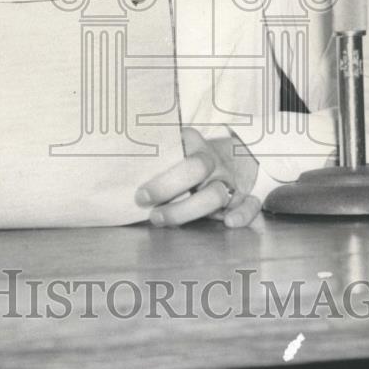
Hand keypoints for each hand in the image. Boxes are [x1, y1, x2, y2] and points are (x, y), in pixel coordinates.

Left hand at [135, 126, 260, 227]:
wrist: (230, 158)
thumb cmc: (188, 160)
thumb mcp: (174, 149)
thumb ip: (155, 155)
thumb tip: (118, 168)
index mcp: (195, 146)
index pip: (180, 154)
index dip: (162, 178)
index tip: (140, 194)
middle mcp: (213, 163)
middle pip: (196, 170)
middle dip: (168, 188)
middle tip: (145, 204)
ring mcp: (229, 180)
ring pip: (216, 193)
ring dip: (189, 209)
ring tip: (161, 220)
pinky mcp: (243, 198)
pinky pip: (250, 205)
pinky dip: (244, 214)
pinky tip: (229, 223)